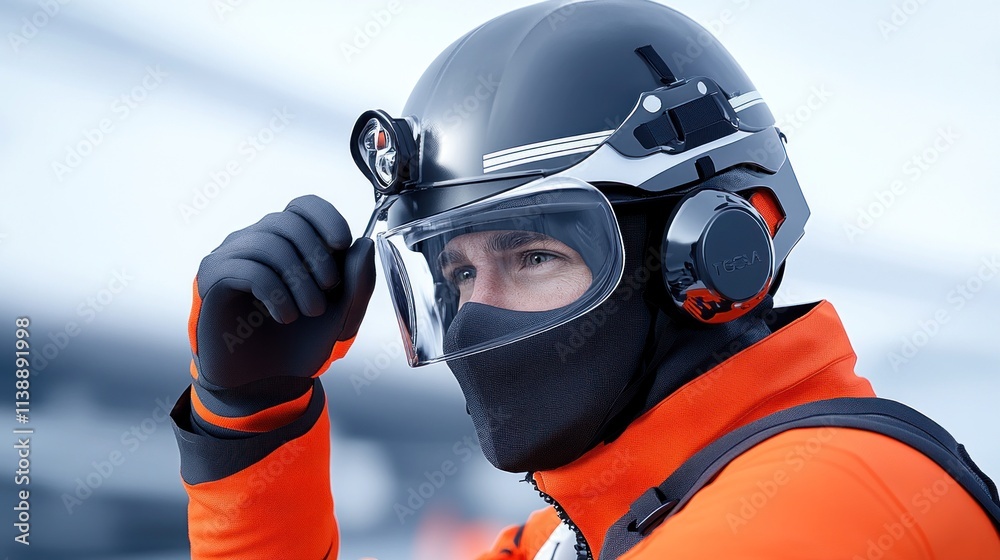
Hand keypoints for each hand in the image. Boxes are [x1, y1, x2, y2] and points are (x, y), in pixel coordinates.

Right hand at [188, 195, 375, 388]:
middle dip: (318, 256)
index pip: (304, 205)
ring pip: (270, 243)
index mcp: (290, 243)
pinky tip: (284, 316)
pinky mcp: (212, 278)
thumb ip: (358, 282)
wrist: (268, 385)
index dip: (326, 217)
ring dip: (299, 280)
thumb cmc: (302, 345)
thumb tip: (364, 243)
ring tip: (308, 311)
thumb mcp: (344, 316)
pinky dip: (275, 293)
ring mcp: (232, 256)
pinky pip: (248, 268)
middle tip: (328, 292)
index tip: (341, 244)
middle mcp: (258, 240)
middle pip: (289, 220)